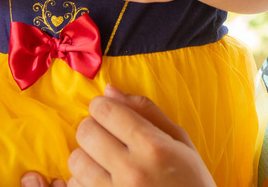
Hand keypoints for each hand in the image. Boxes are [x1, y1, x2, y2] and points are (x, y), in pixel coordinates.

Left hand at [64, 85, 213, 186]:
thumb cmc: (191, 181)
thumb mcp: (180, 141)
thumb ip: (146, 111)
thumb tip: (109, 90)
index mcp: (153, 147)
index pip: (106, 110)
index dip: (102, 106)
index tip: (107, 112)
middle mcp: (131, 171)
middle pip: (86, 132)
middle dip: (93, 127)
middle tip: (106, 135)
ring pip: (76, 160)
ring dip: (86, 155)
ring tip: (103, 160)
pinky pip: (76, 186)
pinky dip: (83, 180)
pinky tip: (102, 180)